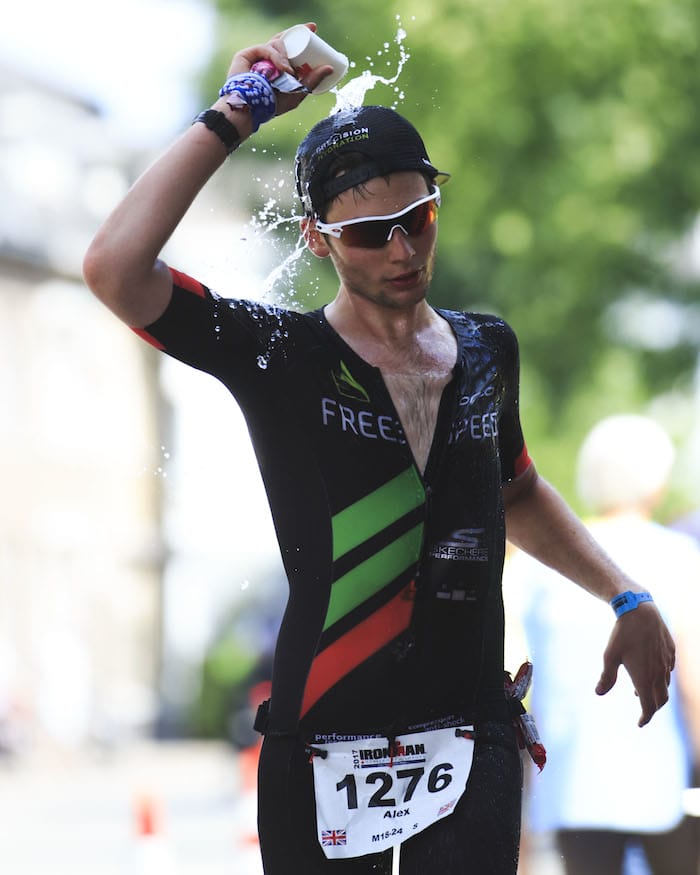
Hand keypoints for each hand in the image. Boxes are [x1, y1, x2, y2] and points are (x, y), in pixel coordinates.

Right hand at [226, 23, 333, 115]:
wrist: (254, 110)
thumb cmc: (274, 105)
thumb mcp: (298, 92)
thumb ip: (313, 81)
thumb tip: (330, 67)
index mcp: (279, 65)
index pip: (290, 46)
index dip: (302, 36)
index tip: (315, 29)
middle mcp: (268, 58)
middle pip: (283, 38)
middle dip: (298, 31)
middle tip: (312, 29)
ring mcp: (257, 55)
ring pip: (276, 43)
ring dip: (287, 55)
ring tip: (290, 72)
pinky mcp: (247, 54)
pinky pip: (265, 48)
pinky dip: (276, 57)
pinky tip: (282, 68)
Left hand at [596, 601, 675, 725]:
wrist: (641, 612)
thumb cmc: (622, 635)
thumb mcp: (610, 656)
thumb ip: (606, 677)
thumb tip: (598, 693)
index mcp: (645, 679)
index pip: (649, 707)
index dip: (645, 718)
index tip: (640, 723)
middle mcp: (659, 673)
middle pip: (661, 699)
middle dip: (653, 708)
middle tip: (644, 710)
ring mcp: (667, 662)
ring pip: (666, 684)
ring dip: (656, 691)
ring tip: (641, 689)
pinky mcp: (670, 651)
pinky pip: (669, 670)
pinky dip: (662, 677)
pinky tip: (652, 671)